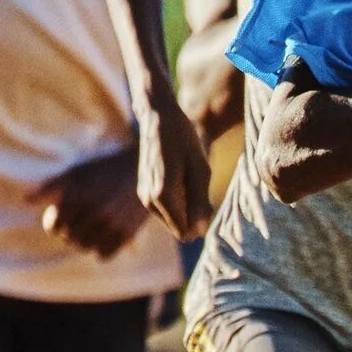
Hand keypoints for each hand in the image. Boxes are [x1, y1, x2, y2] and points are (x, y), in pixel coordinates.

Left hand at [33, 149, 149, 257]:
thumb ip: (50, 187)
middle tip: (75, 229)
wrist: (140, 171)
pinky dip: (100, 252)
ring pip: (85, 248)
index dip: (52, 226)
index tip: (58, 223)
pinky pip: (104, 255)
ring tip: (88, 234)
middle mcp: (92, 211)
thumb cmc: (103, 170)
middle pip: (69, 238)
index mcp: (76, 196)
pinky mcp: (126, 233)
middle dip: (68, 235)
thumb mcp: (75, 173)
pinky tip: (103, 241)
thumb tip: (26, 201)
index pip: (54, 226)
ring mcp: (110, 223)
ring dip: (83, 243)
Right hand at [135, 88, 213, 241]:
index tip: (206, 201)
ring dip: (186, 205)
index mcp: (163, 196)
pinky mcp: (144, 192)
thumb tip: (199, 232)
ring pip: (174, 219)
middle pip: (180, 227)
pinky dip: (178, 199)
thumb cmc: (184, 140)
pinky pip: (167, 209)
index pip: (185, 233)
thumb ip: (200, 202)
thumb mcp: (200, 171)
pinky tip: (180, 176)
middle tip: (198, 185)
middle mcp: (149, 200)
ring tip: (188, 177)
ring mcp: (144, 196)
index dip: (200, 223)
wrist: (158, 117)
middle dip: (194, 214)